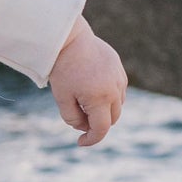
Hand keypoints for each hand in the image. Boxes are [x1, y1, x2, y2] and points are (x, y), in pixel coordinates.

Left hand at [48, 16, 127, 145]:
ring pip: (117, 104)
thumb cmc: (62, 68)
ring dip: (104, 109)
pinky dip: (107, 95)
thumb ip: (72, 118)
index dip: (91, 139)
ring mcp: (119, 77)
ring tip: (82, 99)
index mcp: (101, 98)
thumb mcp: (62, 98)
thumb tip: (85, 127)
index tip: (80, 143)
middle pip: (112, 118)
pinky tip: (90, 86)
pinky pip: (118, 89)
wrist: (68, 38)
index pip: (102, 129)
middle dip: (97, 123)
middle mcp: (115, 89)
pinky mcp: (119, 67)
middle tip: (77, 115)